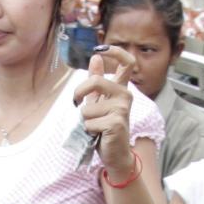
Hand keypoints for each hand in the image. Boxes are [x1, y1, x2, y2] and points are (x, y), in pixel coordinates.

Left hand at [74, 46, 137, 180]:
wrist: (115, 154)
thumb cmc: (105, 128)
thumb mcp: (99, 102)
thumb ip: (95, 82)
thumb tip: (96, 57)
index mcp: (121, 89)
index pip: (127, 63)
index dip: (115, 51)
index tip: (100, 49)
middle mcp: (125, 96)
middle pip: (96, 81)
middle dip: (79, 92)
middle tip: (76, 103)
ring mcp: (122, 109)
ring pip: (87, 108)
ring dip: (85, 120)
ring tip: (95, 127)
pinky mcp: (116, 123)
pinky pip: (88, 122)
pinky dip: (87, 131)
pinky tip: (98, 135)